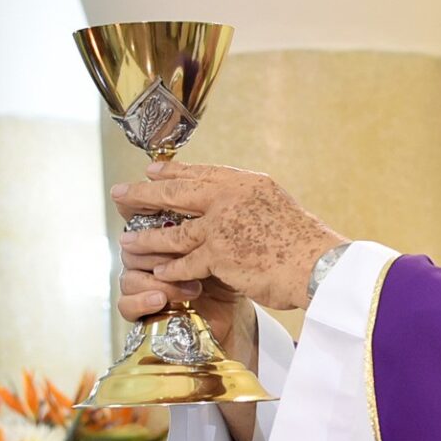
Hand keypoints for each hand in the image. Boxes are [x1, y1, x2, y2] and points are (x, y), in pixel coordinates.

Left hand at [113, 162, 345, 309]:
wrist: (319, 264)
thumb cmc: (306, 243)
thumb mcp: (278, 208)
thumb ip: (252, 204)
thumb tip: (234, 208)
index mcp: (247, 183)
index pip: (202, 173)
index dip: (173, 171)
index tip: (152, 169)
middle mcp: (230, 198)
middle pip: (176, 192)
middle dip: (144, 193)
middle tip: (120, 193)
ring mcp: (222, 225)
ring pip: (173, 231)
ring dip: (147, 237)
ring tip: (126, 241)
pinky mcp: (218, 254)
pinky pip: (185, 263)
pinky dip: (171, 269)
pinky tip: (157, 272)